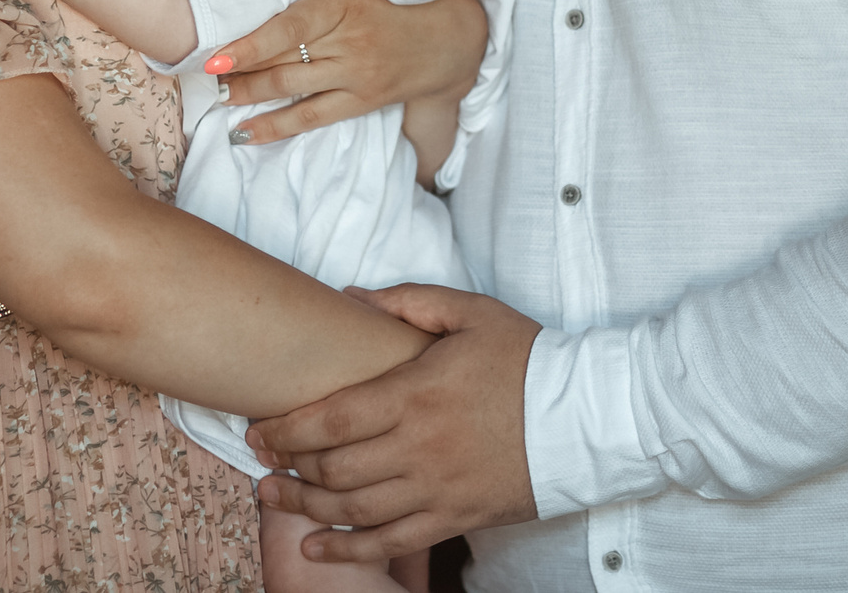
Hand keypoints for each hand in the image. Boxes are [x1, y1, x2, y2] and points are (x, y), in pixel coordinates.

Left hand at [203, 0, 484, 144]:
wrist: (458, 38)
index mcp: (346, 3)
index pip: (290, 28)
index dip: (250, 45)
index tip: (214, 57)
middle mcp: (350, 43)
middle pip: (283, 62)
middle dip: (239, 72)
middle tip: (199, 75)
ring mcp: (357, 76)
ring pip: (292, 91)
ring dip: (250, 97)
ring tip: (217, 96)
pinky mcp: (363, 101)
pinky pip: (314, 119)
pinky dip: (277, 129)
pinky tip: (245, 134)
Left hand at [249, 284, 540, 561]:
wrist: (588, 416)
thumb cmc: (527, 358)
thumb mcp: (469, 312)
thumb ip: (407, 301)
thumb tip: (351, 299)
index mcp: (416, 393)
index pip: (331, 419)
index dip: (286, 429)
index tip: (259, 428)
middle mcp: (420, 447)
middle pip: (334, 469)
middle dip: (287, 468)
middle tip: (261, 462)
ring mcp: (437, 488)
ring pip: (354, 509)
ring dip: (305, 507)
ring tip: (274, 498)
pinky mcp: (456, 517)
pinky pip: (392, 542)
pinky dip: (348, 550)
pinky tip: (317, 548)